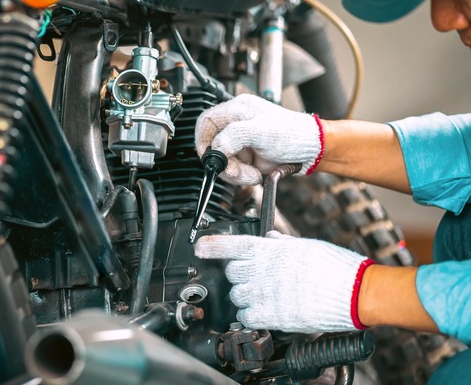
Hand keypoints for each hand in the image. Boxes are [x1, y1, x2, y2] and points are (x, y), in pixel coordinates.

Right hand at [194, 94, 322, 184]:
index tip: (209, 157)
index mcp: (237, 110)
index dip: (202, 140)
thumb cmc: (294, 134)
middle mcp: (237, 124)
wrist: (313, 150)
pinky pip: (234, 169)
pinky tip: (254, 174)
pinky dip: (241, 176)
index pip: (206, 122)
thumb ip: (233, 137)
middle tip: (236, 171)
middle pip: (213, 146)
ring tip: (252, 173)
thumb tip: (216, 149)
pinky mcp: (248, 155)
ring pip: (223, 160)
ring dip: (234, 172)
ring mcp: (242, 141)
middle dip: (224, 163)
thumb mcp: (260, 132)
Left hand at [194, 231, 374, 332]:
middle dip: (237, 274)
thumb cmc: (336, 266)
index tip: (200, 247)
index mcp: (270, 250)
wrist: (354, 292)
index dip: (211, 246)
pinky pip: (247, 316)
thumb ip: (281, 243)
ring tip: (262, 295)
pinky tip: (262, 312)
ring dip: (244, 296)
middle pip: (231, 272)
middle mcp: (263, 270)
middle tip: (252, 276)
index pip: (231, 244)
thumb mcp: (306, 246)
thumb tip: (269, 238)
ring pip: (236, 295)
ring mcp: (266, 293)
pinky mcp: (273, 315)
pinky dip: (250, 315)